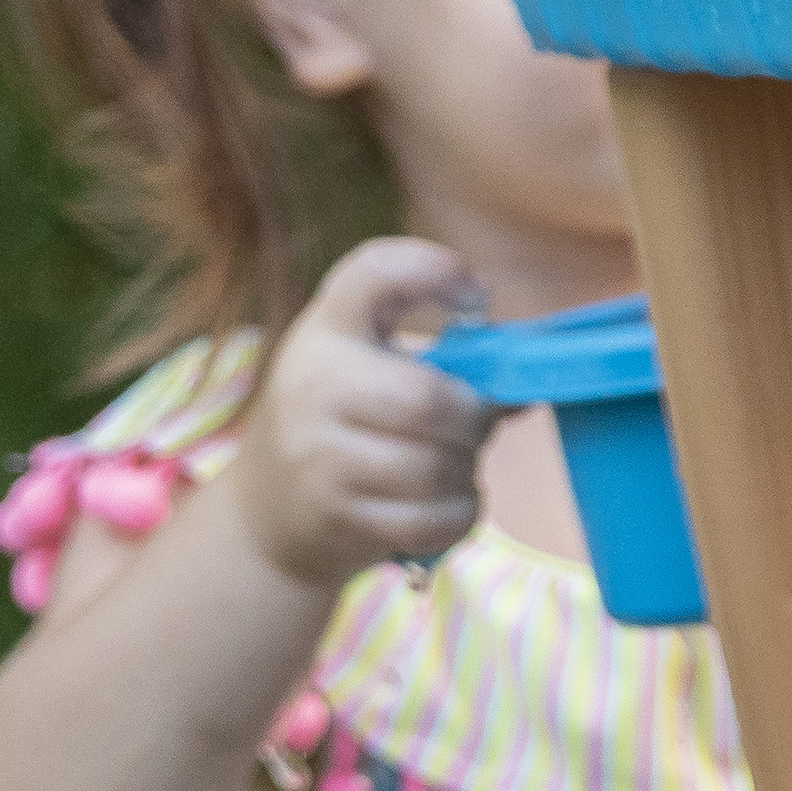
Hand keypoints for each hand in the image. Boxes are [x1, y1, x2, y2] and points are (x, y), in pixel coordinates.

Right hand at [227, 236, 495, 594]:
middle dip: (474, 419)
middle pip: (430, 400)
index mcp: (327, 329)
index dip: (435, 270)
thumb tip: (525, 387)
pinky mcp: (335, 517)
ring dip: (467, 472)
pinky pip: (431, 520)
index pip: (374, 273)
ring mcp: (317, 456)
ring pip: (436, 468)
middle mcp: (313, 385)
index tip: (476, 298)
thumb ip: (444, 364)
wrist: (266, 512)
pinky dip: (459, 515)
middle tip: (477, 426)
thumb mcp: (369, 371)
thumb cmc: (343, 425)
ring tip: (456, 468)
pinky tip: (447, 505)